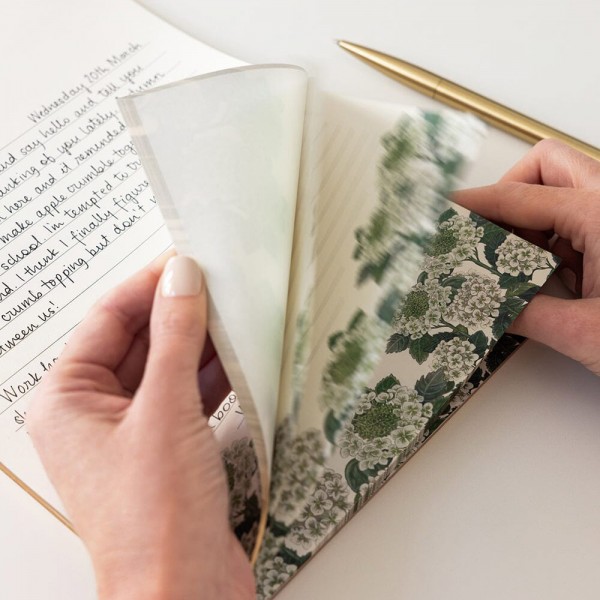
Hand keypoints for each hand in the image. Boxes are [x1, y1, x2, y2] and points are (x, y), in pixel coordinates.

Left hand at [27, 255, 254, 599]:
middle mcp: (95, 414)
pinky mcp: (167, 450)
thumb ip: (174, 337)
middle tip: (219, 281)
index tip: (186, 259)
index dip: (148, 285)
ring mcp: (133, 433)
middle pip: (139, 341)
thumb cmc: (156, 517)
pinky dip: (210, 375)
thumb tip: (181, 279)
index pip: (109, 320)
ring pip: (167, 368)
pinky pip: (186, 396)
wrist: (185, 592)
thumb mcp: (165, 410)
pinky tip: (237, 354)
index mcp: (68, 400)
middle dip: (178, 311)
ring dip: (199, 341)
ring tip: (234, 310)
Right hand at [455, 139, 599, 375]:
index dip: (475, 202)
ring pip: (557, 194)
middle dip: (507, 192)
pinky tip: (527, 274)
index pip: (522, 195)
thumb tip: (478, 305)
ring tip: (498, 260)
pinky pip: (568, 224)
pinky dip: (541, 243)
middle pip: (548, 167)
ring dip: (522, 222)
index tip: (442, 211)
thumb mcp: (587, 333)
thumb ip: (523, 314)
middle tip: (480, 231)